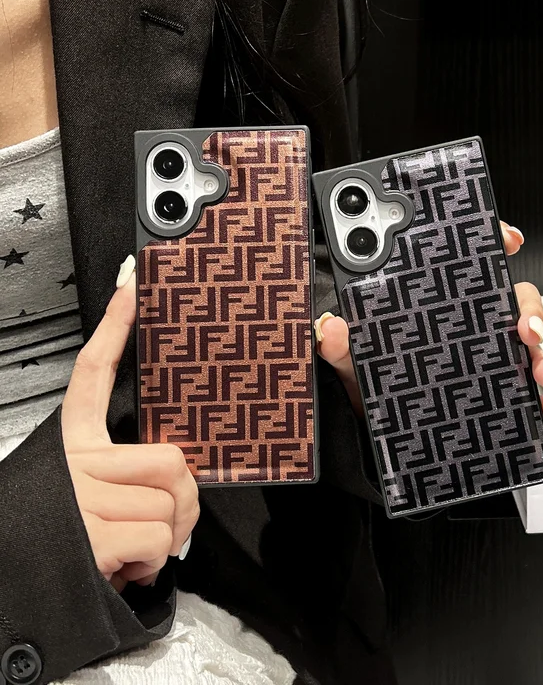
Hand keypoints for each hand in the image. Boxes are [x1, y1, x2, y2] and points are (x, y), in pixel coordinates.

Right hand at [61, 256, 198, 591]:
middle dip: (184, 500)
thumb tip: (181, 479)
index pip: (91, 374)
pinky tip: (124, 569)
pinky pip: (158, 537)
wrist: (14, 600)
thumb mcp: (95, 498)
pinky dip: (152, 563)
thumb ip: (132, 476)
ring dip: (169, 536)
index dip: (115, 327)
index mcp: (73, 447)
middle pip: (172, 460)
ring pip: (172, 501)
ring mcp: (80, 496)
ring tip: (136, 550)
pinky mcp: (91, 533)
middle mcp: (74, 464)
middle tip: (163, 522)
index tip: (132, 285)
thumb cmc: (65, 546)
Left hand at [316, 223, 542, 422]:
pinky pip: (529, 390)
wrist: (383, 442)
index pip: (469, 266)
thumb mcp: (353, 367)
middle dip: (529, 309)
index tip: (508, 240)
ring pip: (529, 345)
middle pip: (512, 300)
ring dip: (542, 355)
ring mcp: (487, 360)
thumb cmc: (372, 393)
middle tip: (525, 329)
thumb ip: (339, 347)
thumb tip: (330, 328)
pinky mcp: (498, 393)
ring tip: (538, 373)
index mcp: (436, 309)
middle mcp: (468, 329)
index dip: (492, 244)